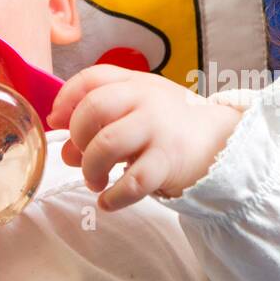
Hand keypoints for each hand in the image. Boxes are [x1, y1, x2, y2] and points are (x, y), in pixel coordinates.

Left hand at [45, 65, 244, 211]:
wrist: (222, 143)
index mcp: (136, 83)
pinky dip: (113, 197)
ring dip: (91, 168)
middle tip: (81, 157)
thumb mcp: (139, 112)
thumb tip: (66, 151)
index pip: (91, 78)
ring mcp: (158, 129)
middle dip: (78, 137)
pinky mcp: (169, 160)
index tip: (57, 121)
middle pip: (93, 109)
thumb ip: (102, 123)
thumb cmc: (172, 126)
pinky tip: (109, 202)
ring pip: (106, 144)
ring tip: (95, 181)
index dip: (66, 99)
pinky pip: (131, 182)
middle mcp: (146, 100)